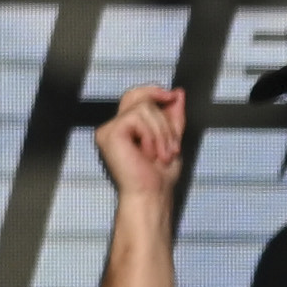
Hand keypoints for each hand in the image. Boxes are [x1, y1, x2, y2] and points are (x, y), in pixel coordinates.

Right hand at [90, 83, 190, 211]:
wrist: (152, 195)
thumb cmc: (159, 177)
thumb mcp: (172, 139)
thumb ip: (174, 116)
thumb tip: (178, 92)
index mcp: (125, 128)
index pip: (135, 96)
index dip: (153, 91)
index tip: (173, 96)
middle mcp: (113, 126)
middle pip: (140, 98)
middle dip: (164, 120)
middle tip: (172, 147)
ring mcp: (108, 129)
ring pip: (143, 107)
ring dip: (162, 132)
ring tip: (163, 155)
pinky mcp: (109, 133)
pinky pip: (137, 117)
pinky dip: (151, 136)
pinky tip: (148, 154)